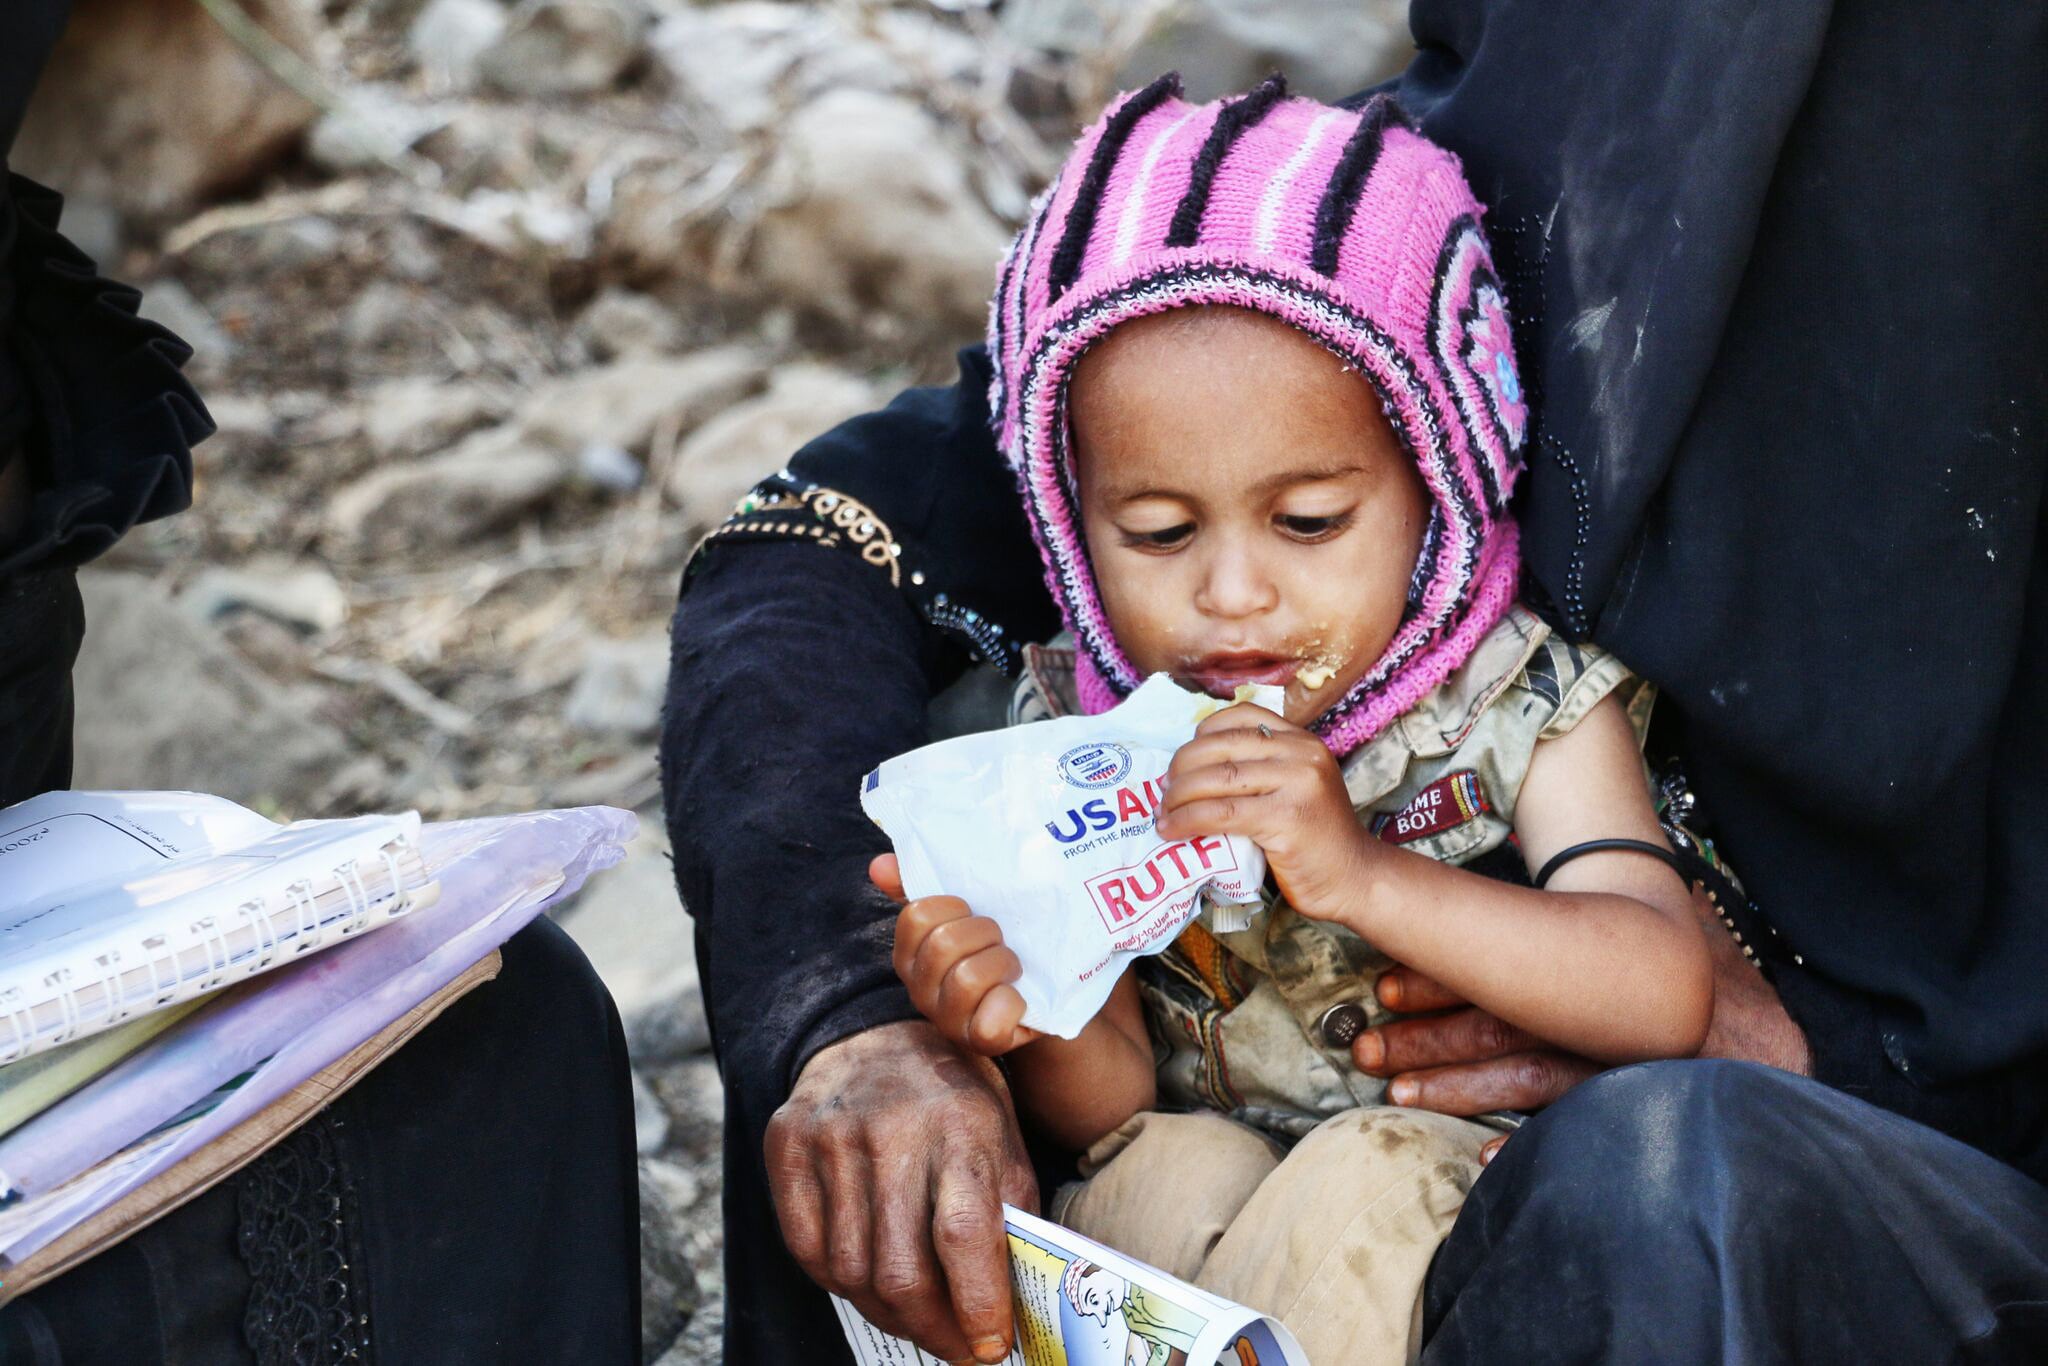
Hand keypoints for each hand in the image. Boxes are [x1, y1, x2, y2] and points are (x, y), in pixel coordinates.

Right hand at [764, 1017, 1037, 1363]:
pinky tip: (872, 1280)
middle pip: (902, 1270)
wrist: (876, 1032)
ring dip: (891, 1314)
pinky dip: (842, 1283)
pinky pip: (808, 1251)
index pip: (965, 1235)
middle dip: (935, 1329)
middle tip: (959, 1348)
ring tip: (920, 1316)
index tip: (991, 1348)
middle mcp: (892, 1129)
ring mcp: (832, 1136)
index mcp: (961, 1125)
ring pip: (852, 1271)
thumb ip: (1010, 1211)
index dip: (978, 1306)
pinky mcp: (788, 1144)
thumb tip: (1017, 1305)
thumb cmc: (954, 1098)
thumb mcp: (1002, 1136)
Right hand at [883, 854, 1041, 1056]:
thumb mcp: (960, 913)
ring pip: (968, 978)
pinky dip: (1012, 1004)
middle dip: (985, 933)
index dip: (954, 907)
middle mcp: (920, 989)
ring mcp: (948, 1020)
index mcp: (910, 954)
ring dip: (1003, 963)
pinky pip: (992, 1021)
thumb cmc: (990, 948)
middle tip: (999, 942)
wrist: (1039, 994)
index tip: (972, 913)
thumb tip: (879, 865)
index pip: (917, 915)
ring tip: (1012, 968)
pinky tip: (1017, 998)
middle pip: (944, 943)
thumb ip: (918, 885)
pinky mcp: (981, 1042)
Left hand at [1153, 703, 1373, 922]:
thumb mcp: (1295, 789)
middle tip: (1163, 792)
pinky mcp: (1286, 818)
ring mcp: (1296, 783)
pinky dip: (1188, 821)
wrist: (1355, 880)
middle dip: (1181, 767)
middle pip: (1221, 746)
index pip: (1242, 716)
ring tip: (1162, 813)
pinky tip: (1172, 831)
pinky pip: (1221, 813)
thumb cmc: (1316, 841)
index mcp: (1302, 741)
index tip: (1184, 761)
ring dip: (1177, 796)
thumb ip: (1260, 771)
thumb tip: (1194, 769)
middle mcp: (1301, 753)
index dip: (1202, 734)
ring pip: (1217, 778)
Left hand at [1356, 884, 1811, 1151]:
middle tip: (1367, 1047)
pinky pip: (1575, 1121)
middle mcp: (1601, 1009)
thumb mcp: (1627, 930)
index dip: (1444, 977)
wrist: (1769, 1038)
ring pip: (1527, 1071)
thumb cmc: (1683, 974)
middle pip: (1506, 1021)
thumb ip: (1557, 927)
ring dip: (1458, 1084)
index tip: (1386, 986)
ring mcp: (1621, 1059)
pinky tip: (1488, 1156)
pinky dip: (1530, 1143)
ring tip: (1399, 1091)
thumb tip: (1459, 910)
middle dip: (1432, 1035)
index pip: (1508, 967)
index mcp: (1590, 959)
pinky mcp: (1637, 1102)